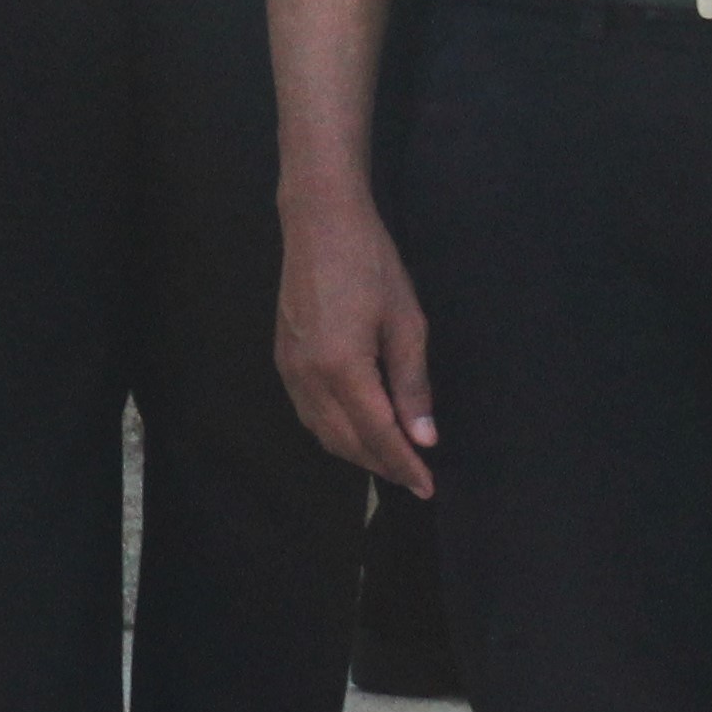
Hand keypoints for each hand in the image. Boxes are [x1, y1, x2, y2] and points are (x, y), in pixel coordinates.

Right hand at [275, 190, 437, 492]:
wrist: (319, 224)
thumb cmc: (371, 265)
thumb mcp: (406, 323)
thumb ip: (412, 385)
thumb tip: (423, 436)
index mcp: (342, 369)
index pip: (377, 434)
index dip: (404, 464)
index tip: (428, 487)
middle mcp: (308, 378)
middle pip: (346, 442)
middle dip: (382, 465)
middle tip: (415, 477)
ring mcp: (290, 371)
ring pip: (323, 433)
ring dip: (357, 453)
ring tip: (391, 459)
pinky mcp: (283, 360)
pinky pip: (308, 414)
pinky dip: (335, 432)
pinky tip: (357, 429)